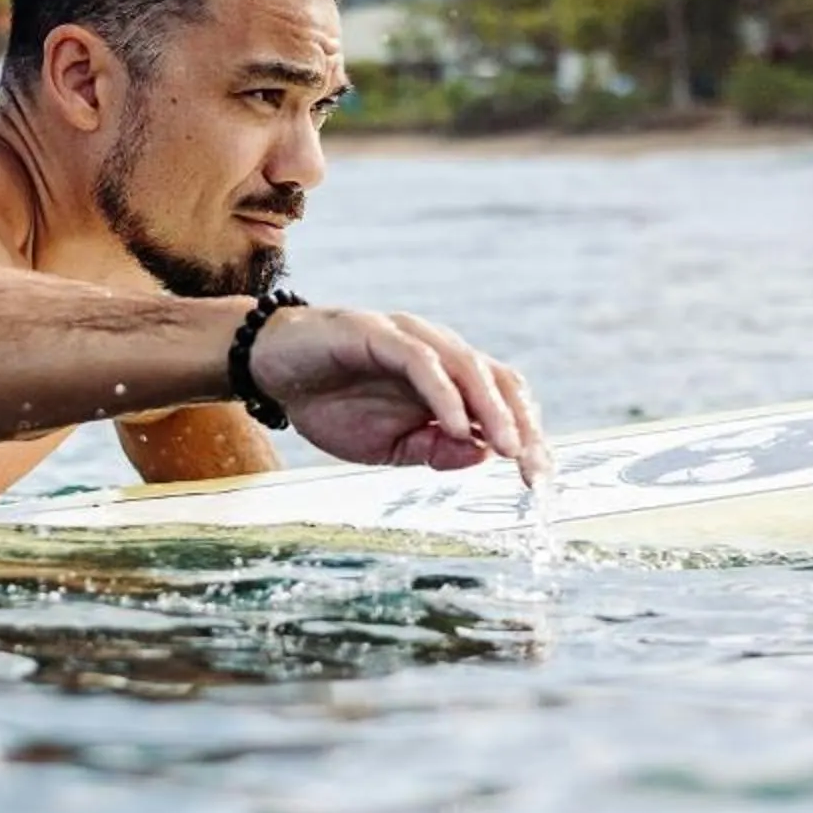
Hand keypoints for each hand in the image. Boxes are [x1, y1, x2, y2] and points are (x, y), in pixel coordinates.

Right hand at [247, 306, 547, 485]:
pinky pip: (420, 361)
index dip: (527, 436)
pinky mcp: (378, 332)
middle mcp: (438, 350)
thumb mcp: (389, 446)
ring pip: (468, 367)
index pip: (502, 399)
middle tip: (534, 469)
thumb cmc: (332, 404)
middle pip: (499, 380)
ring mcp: (410, 337)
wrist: (272, 371)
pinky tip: (455, 425)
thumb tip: (483, 455)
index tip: (540, 480)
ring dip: (492, 410)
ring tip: (508, 448)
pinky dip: (442, 393)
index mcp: (447, 376)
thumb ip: (434, 449)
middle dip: (522, 425)